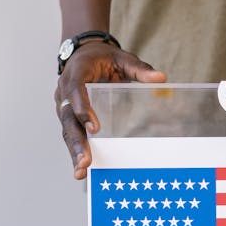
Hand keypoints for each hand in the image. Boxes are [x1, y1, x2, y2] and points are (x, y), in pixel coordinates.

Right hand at [54, 42, 166, 178]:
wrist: (84, 55)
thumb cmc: (103, 58)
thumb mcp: (122, 58)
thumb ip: (139, 69)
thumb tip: (161, 78)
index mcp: (76, 73)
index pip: (75, 92)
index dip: (83, 110)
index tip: (94, 129)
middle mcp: (64, 92)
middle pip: (68, 119)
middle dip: (77, 141)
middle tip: (86, 161)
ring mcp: (63, 106)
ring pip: (67, 131)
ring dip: (74, 151)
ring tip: (81, 171)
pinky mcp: (68, 117)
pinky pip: (70, 134)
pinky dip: (75, 151)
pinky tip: (81, 169)